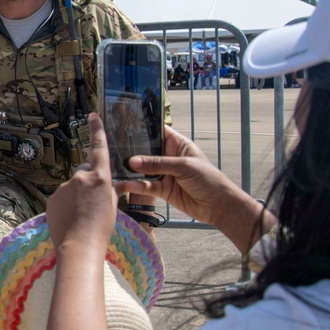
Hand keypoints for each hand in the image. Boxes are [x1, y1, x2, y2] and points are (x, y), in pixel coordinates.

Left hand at [47, 113, 116, 253]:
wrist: (79, 247)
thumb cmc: (101, 229)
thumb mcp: (113, 206)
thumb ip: (112, 190)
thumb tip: (114, 183)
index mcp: (100, 178)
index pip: (99, 148)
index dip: (97, 130)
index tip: (93, 114)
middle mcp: (80, 177)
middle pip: (84, 171)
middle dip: (88, 180)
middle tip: (93, 201)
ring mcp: (64, 187)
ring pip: (72, 186)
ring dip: (76, 195)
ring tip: (81, 215)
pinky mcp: (52, 198)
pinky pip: (61, 197)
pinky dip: (65, 204)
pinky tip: (70, 218)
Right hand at [119, 125, 273, 252]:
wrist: (218, 206)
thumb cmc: (207, 179)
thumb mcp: (183, 166)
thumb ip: (157, 164)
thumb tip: (132, 162)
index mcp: (177, 144)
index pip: (158, 131)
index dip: (143, 128)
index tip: (124, 123)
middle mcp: (168, 157)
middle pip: (147, 151)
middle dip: (132, 150)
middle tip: (112, 146)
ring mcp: (164, 174)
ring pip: (144, 169)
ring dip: (132, 169)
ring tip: (115, 166)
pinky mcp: (162, 190)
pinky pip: (146, 186)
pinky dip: (137, 185)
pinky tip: (127, 184)